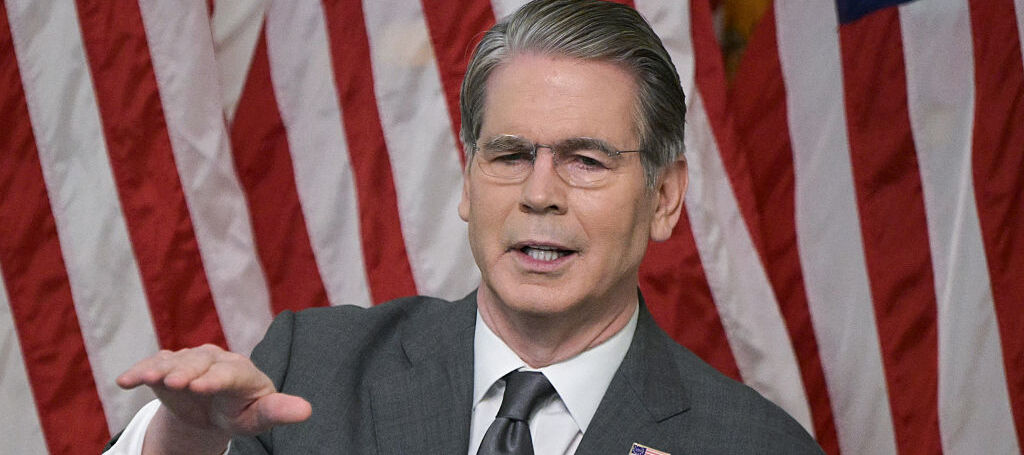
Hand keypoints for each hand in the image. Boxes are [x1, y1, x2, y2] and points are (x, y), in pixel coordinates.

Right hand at [117, 344, 311, 453]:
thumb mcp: (260, 416)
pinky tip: (125, 381)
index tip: (203, 387)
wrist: (216, 408)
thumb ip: (279, 411)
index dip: (217, 378)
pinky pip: (154, 365)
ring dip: (161, 369)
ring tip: (147, 379)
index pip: (230, 372)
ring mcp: (190, 360)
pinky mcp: (168, 365)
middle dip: (188, 371)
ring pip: (175, 360)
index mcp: (242, 371)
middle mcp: (216, 359)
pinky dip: (140, 371)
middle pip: (200, 362)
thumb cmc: (243, 411)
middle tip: (176, 384)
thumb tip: (307, 410)